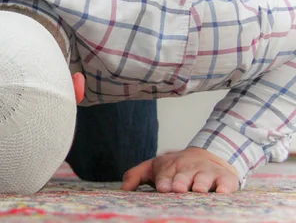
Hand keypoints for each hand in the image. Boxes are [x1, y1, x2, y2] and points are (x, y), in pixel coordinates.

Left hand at [121, 147, 239, 193]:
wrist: (206, 156)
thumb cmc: (175, 168)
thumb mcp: (153, 168)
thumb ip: (136, 176)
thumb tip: (123, 189)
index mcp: (170, 167)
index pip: (165, 175)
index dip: (164, 181)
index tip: (162, 188)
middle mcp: (188, 169)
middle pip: (184, 177)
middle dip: (181, 182)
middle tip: (178, 189)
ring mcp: (207, 173)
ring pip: (204, 179)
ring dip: (201, 184)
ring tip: (198, 190)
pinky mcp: (225, 179)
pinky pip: (226, 183)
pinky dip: (225, 188)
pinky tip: (222, 192)